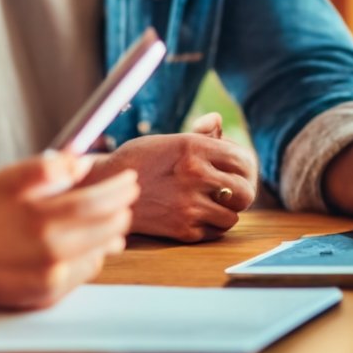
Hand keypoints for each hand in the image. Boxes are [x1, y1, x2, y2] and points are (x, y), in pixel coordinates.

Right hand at [0, 152, 137, 309]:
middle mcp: (52, 252)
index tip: (130, 179)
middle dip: (120, 208)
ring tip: (113, 220)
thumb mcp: (7, 179)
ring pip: (100, 253)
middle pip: (107, 228)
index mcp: (42, 218)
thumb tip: (82, 162)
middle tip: (124, 195)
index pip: (99, 202)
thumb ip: (47, 169)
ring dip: (110, 234)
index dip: (119, 188)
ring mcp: (51, 279)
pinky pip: (83, 274)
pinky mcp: (47, 296)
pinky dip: (91, 256)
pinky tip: (87, 245)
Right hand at [86, 115, 257, 241]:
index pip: (243, 159)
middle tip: (231, 191)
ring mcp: (189, 204)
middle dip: (242, 191)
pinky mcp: (183, 229)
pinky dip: (209, 225)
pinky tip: (194, 213)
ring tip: (210, 203)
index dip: (245, 166)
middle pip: (245, 191)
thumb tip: (218, 120)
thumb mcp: (168, 140)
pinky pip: (214, 231)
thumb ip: (199, 135)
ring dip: (225, 211)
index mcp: (192, 147)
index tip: (238, 170)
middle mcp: (194, 174)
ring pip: (232, 216)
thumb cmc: (139, 160)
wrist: (107, 186)